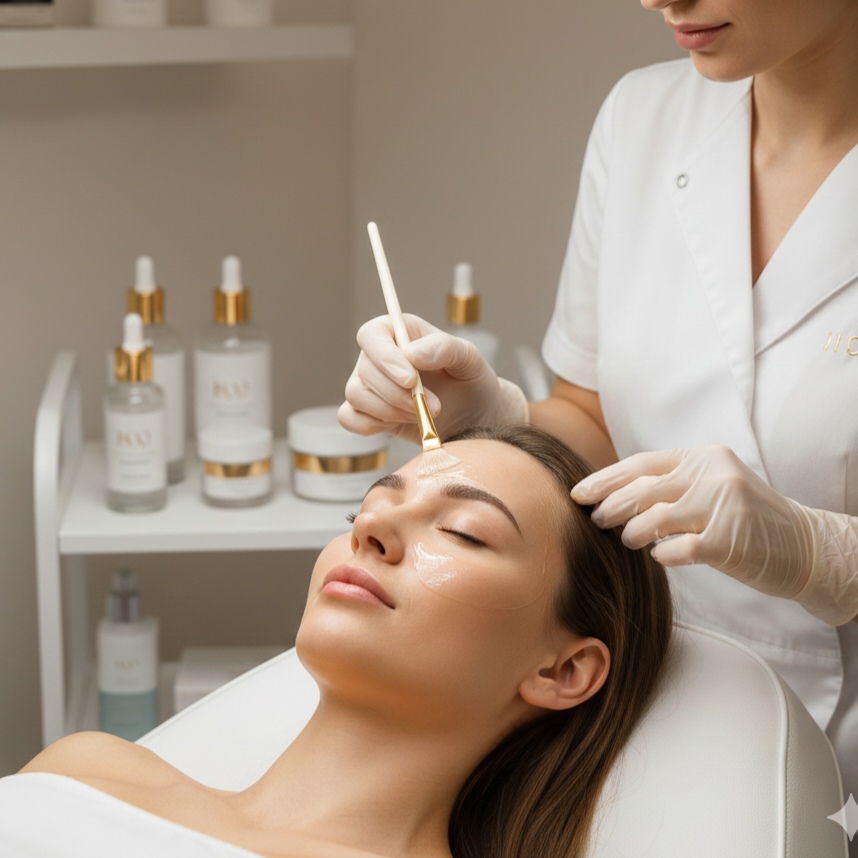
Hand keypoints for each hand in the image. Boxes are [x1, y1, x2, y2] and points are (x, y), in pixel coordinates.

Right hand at [338, 313, 527, 442]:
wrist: (473, 416)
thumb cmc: (470, 380)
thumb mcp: (469, 358)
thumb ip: (444, 348)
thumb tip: (412, 354)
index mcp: (398, 331)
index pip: (371, 335)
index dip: (385, 357)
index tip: (411, 380)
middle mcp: (378, 356)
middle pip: (365, 371)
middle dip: (398, 395)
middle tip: (435, 406)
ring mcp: (369, 384)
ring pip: (357, 395)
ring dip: (392, 411)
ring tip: (424, 414)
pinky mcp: (367, 412)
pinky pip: (349, 418)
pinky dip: (372, 426)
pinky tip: (403, 423)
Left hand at [570, 445, 813, 600]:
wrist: (805, 545)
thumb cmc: (746, 518)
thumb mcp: (711, 486)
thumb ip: (672, 484)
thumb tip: (612, 493)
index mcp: (703, 457)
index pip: (641, 464)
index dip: (605, 479)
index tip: (578, 493)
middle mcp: (712, 475)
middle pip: (641, 490)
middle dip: (610, 506)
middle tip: (596, 520)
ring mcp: (722, 506)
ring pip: (653, 519)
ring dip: (632, 533)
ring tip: (629, 540)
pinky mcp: (729, 540)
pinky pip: (676, 549)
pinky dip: (661, 554)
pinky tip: (661, 556)